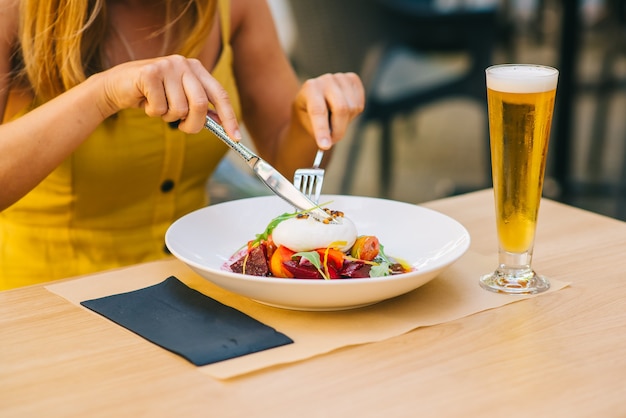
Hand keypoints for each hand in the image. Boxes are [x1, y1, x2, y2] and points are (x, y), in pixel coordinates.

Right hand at [97, 54, 240, 138]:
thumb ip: (201, 108)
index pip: (220, 94)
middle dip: (193, 124)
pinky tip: (145, 101)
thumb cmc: (153, 95)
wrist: (118, 86)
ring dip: (168, 117)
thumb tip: (223, 125)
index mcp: (197, 69)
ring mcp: (167, 66)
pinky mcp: (149, 73)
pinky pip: (160, 108)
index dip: (228, 117)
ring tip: (158, 106)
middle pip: (200, 105)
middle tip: (184, 128)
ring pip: (179, 109)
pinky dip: (153, 113)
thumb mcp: (181, 100)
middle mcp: (184, 63)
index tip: (235, 136)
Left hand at [293, 72, 364, 149]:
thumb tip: (328, 143)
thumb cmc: (308, 114)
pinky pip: (360, 104)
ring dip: (345, 122)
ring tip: (334, 120)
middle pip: (341, 108)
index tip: (325, 146)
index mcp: (310, 88)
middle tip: (333, 140)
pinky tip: (342, 111)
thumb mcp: (306, 123)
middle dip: (339, 130)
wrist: (314, 99)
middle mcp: (325, 80)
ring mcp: (340, 78)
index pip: (318, 111)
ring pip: (353, 108)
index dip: (322, 130)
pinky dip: (353, 113)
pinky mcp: (353, 79)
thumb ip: (318, 131)